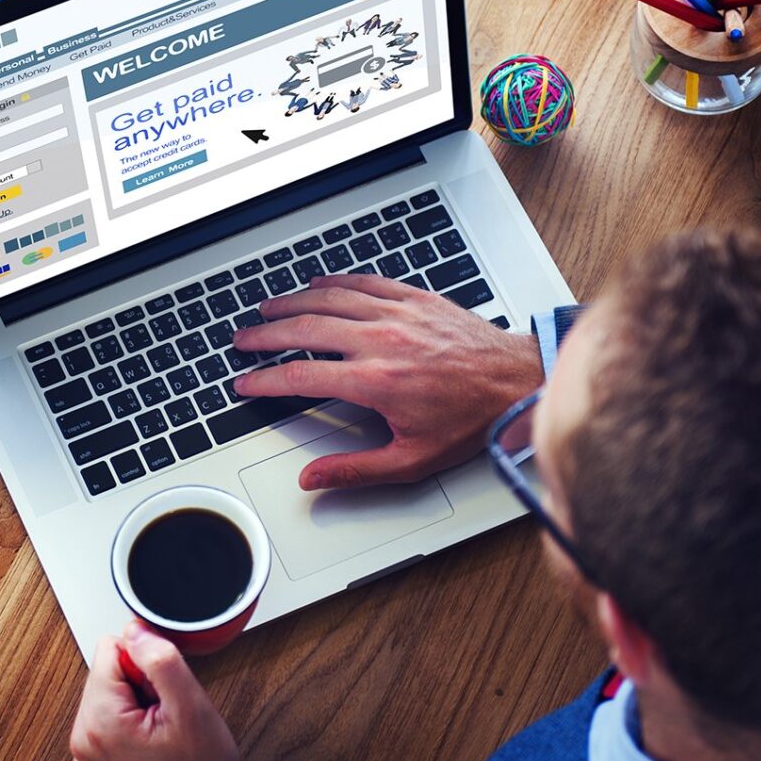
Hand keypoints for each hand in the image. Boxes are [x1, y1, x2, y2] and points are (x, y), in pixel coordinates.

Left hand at [69, 622, 239, 760]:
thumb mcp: (190, 707)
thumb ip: (160, 660)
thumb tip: (135, 629)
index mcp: (98, 720)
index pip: (110, 648)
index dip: (145, 664)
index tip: (161, 693)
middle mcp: (83, 735)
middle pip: (107, 669)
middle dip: (140, 683)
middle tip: (163, 714)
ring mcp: (87, 748)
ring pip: (110, 689)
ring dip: (138, 700)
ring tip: (159, 727)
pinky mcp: (96, 754)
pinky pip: (110, 713)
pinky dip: (132, 718)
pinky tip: (152, 737)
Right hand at [232, 273, 542, 489]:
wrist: (518, 382)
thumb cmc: (472, 420)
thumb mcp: (413, 460)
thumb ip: (355, 470)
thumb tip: (313, 479)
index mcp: (375, 381)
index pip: (301, 376)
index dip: (264, 380)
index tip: (246, 383)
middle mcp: (381, 341)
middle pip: (304, 329)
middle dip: (265, 335)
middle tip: (243, 340)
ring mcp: (397, 314)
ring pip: (328, 299)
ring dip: (291, 303)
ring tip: (267, 309)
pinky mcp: (414, 298)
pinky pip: (362, 282)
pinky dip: (333, 282)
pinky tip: (316, 284)